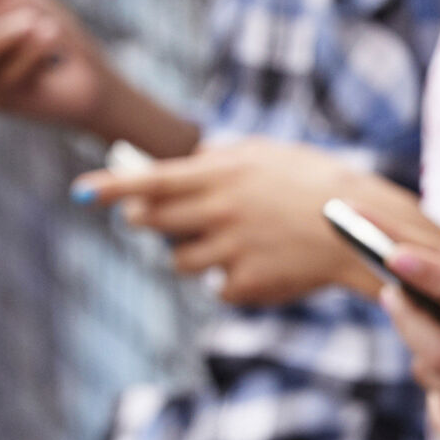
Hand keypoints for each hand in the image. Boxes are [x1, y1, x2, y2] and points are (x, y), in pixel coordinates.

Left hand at [72, 140, 439, 306]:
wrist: (357, 227)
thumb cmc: (313, 181)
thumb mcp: (264, 154)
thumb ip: (216, 161)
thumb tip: (174, 172)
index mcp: (220, 176)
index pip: (149, 181)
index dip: (111, 188)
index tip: (81, 193)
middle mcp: (218, 212)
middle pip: (151, 224)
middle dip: (148, 221)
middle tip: (165, 218)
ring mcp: (230, 251)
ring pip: (180, 262)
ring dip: (193, 253)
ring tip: (233, 240)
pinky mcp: (246, 284)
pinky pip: (219, 285)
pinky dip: (233, 278)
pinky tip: (263, 262)